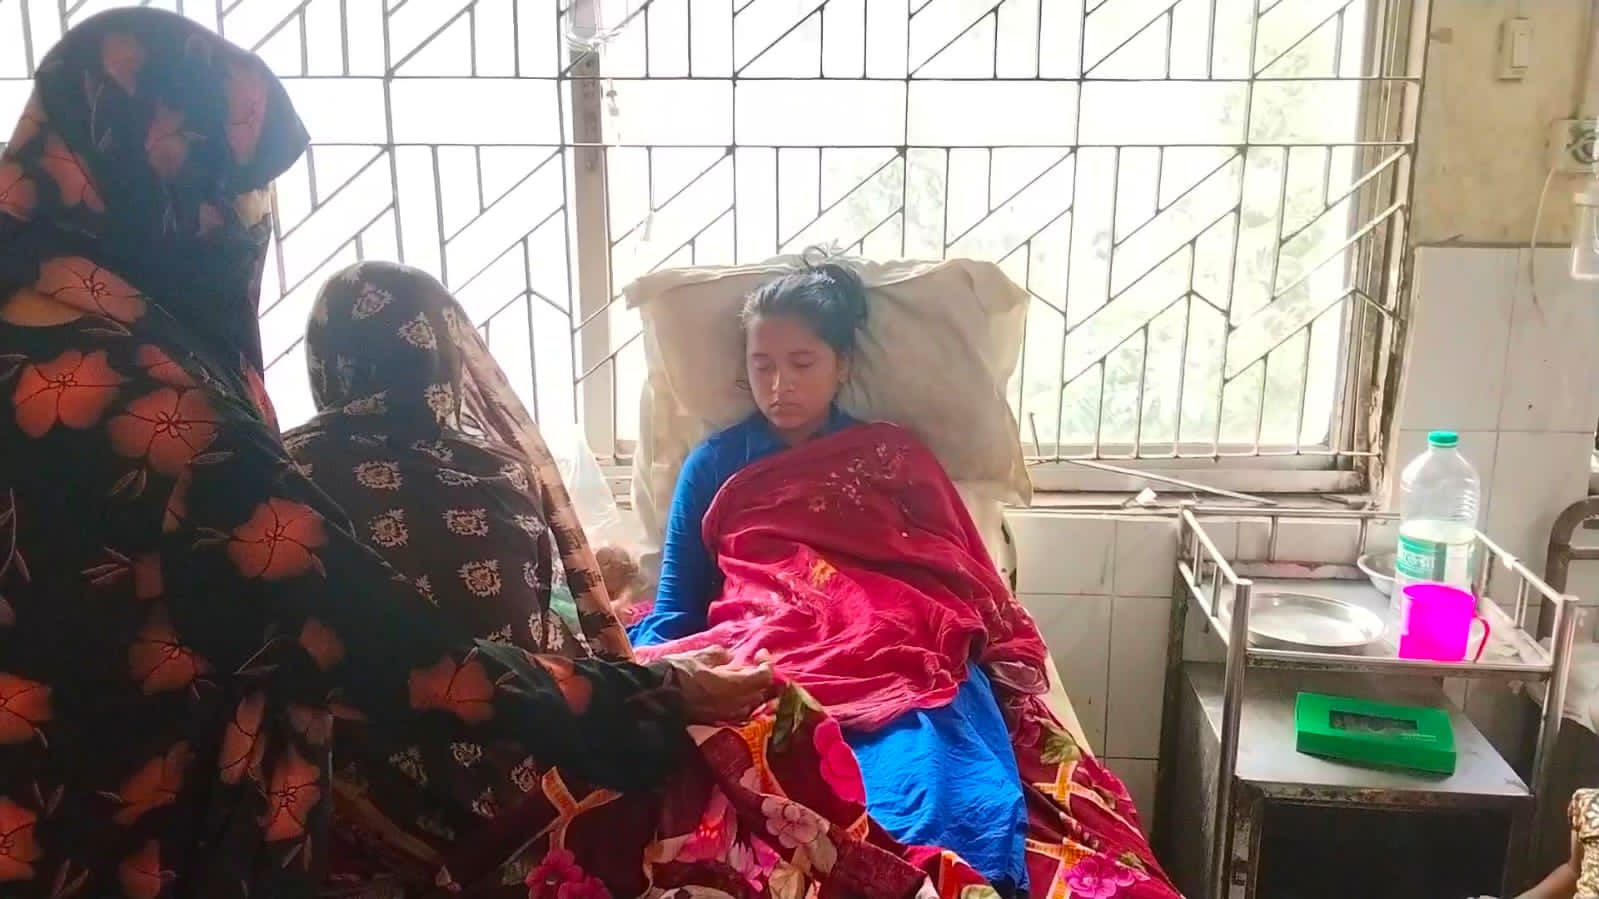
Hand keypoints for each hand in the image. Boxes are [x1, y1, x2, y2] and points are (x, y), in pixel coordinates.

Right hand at [661, 647, 776, 724]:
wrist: (653, 698)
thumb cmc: (675, 674)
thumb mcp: (697, 657)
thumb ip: (718, 656)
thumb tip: (728, 656)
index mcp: (733, 686)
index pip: (763, 677)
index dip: (766, 664)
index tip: (760, 653)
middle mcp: (733, 704)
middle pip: (759, 692)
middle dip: (758, 677)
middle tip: (749, 664)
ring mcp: (724, 715)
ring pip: (748, 703)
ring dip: (748, 690)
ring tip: (738, 676)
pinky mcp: (714, 720)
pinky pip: (735, 710)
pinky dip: (737, 699)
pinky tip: (726, 689)